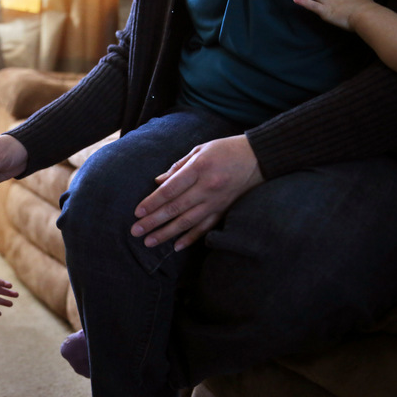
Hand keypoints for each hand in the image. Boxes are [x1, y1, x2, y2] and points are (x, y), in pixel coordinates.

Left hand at [131, 135, 262, 250]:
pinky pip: (206, 228)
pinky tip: (177, 247)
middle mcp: (207, 187)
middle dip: (153, 221)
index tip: (137, 212)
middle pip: (175, 208)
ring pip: (188, 222)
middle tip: (135, 232)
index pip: (170, 190)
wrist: (261, 158)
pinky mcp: (225, 211)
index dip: (152, 202)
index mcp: (199, 168)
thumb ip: (178, 167)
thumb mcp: (200, 150)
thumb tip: (158, 182)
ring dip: (167, 233)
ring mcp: (217, 202)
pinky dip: (191, 238)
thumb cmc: (226, 150)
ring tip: (149, 242)